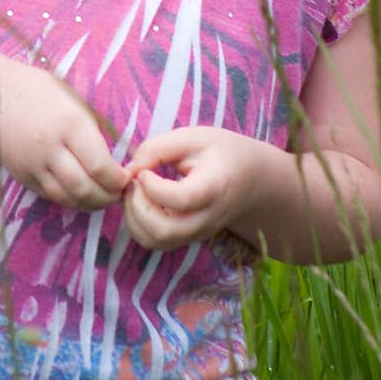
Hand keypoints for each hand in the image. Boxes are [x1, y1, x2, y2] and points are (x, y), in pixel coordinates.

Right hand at [0, 57, 129, 210]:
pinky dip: (70, 200)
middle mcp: (50, 148)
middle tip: (118, 193)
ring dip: (90, 204)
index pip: (100, 166)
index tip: (126, 177)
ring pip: (67, 198)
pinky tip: (81, 194)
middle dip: (107, 197)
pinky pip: (50, 196)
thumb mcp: (76, 103)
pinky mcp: (22, 176)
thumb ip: (94, 134)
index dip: (118, 179)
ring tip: (103, 197)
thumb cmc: (44, 93)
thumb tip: (118, 163)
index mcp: (70, 124)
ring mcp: (33, 165)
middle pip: (84, 188)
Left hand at [123, 127, 261, 250]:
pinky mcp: (186, 239)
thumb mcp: (193, 137)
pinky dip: (137, 224)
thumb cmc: (220, 153)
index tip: (145, 170)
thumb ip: (157, 148)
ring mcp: (197, 234)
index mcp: (215, 187)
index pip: (181, 199)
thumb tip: (129, 170)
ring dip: (133, 216)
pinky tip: (141, 200)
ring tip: (135, 190)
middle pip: (163, 230)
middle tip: (134, 180)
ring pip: (154, 241)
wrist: (250, 180)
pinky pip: (154, 242)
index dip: (153, 186)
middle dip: (137, 205)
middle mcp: (206, 218)